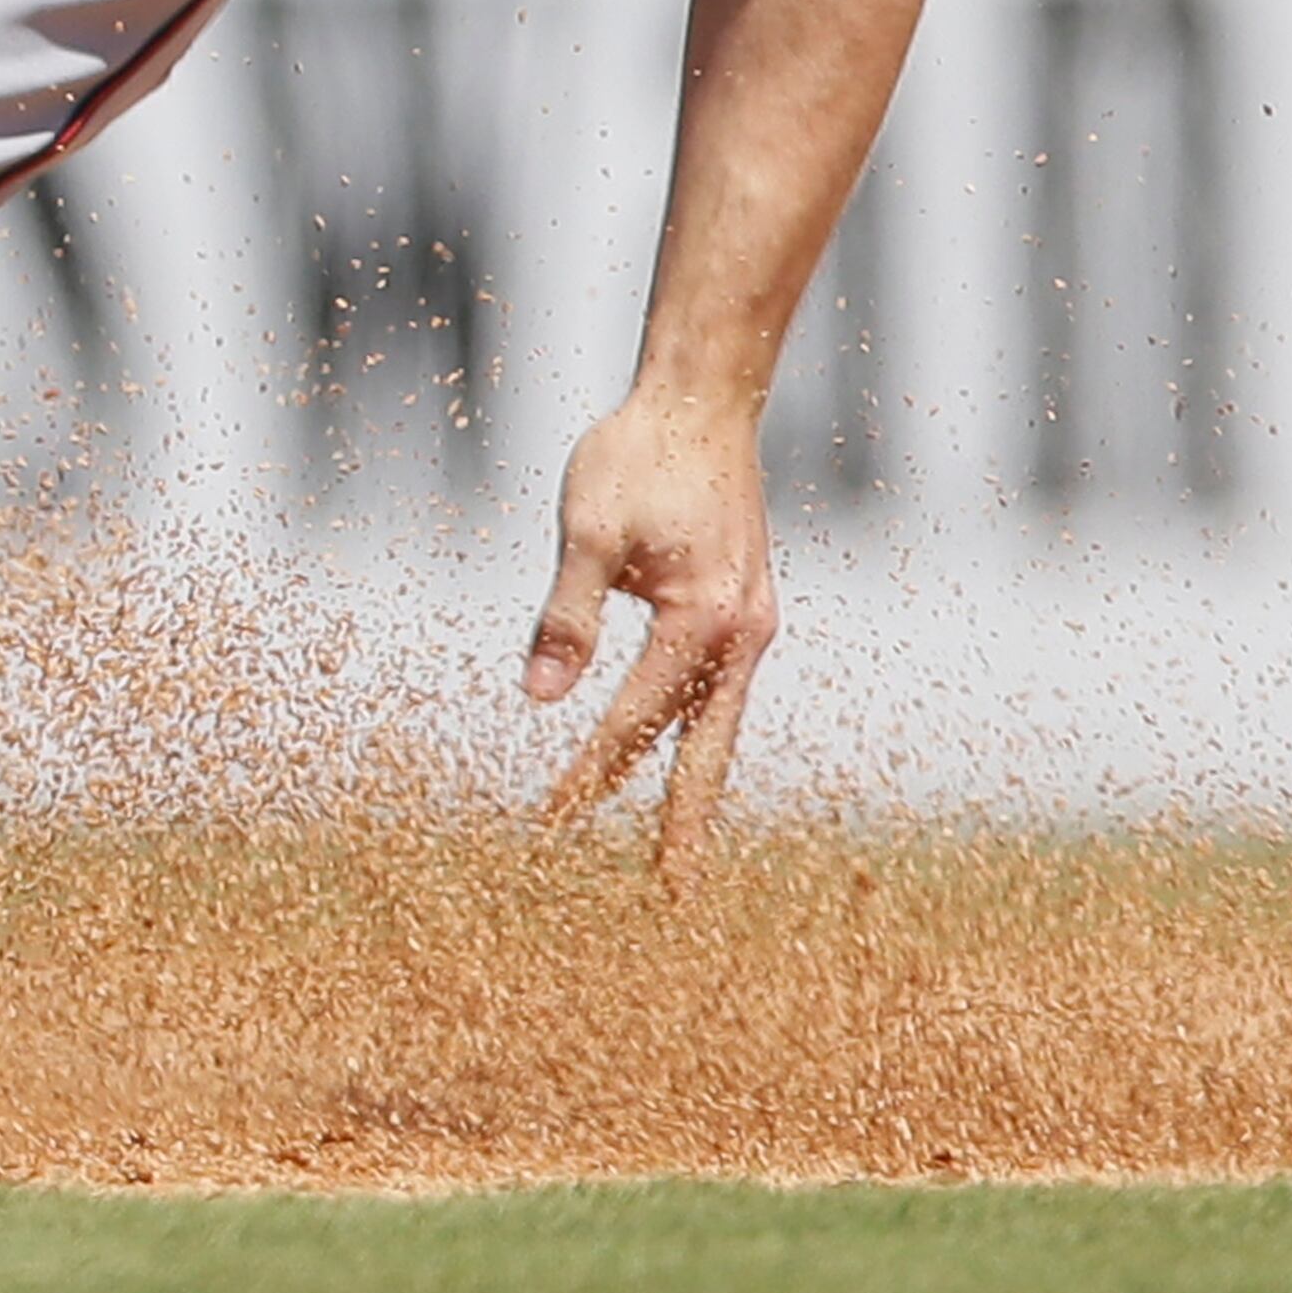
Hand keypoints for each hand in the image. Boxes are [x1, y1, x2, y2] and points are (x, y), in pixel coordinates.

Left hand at [522, 382, 777, 872]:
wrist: (704, 397)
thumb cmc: (640, 453)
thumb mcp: (586, 529)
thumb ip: (566, 614)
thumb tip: (539, 696)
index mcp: (703, 621)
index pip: (634, 721)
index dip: (589, 774)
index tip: (551, 824)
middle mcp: (742, 633)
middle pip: (706, 749)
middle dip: (685, 822)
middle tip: (672, 895)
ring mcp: (752, 621)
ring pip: (717, 720)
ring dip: (693, 778)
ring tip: (676, 842)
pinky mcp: (746, 605)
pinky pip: (720, 687)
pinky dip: (698, 726)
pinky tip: (677, 746)